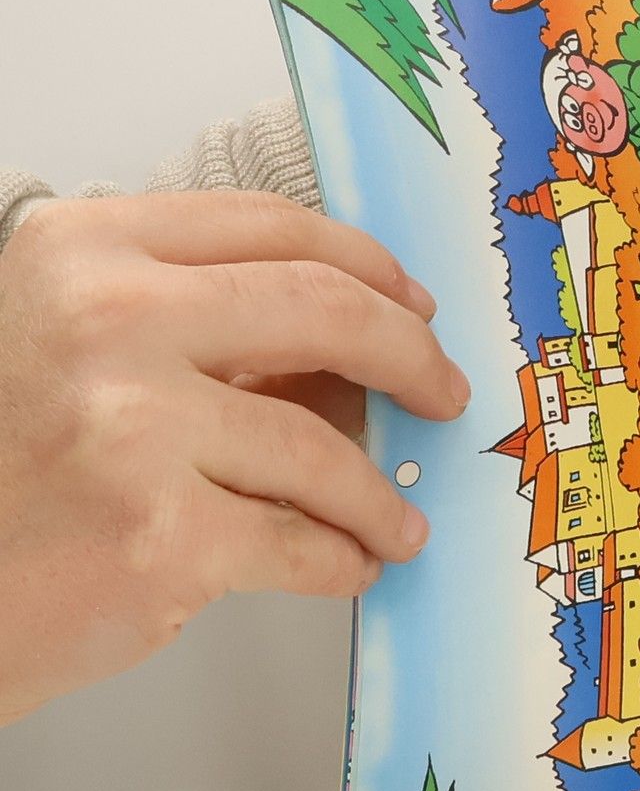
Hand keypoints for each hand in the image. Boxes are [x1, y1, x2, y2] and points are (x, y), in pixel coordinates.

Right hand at [0, 193, 467, 725]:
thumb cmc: (1, 468)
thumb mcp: (72, 346)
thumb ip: (197, 328)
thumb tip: (352, 356)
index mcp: (86, 253)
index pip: (271, 228)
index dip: (369, 268)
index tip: (414, 307)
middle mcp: (109, 321)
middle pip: (325, 310)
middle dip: (410, 357)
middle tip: (444, 394)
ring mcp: (135, 428)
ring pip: (324, 448)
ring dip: (376, 495)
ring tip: (393, 522)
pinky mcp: (162, 535)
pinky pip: (300, 543)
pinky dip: (340, 560)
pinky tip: (347, 563)